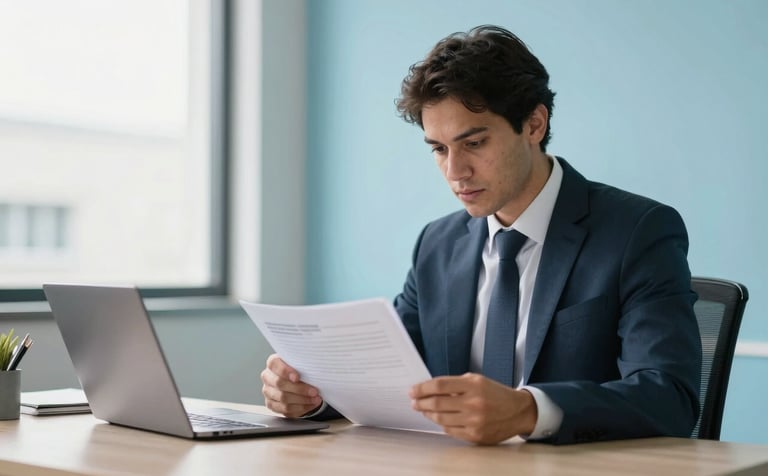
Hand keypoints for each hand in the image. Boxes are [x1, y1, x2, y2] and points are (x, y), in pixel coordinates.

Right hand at [260, 353, 322, 417]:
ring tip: (315, 399)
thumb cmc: (300, 370)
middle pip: (280, 383)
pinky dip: (300, 408)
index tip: (297, 377)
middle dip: (299, 389)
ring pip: (283, 398)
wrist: (298, 381)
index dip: (285, 371)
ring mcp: (268, 391)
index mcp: (273, 363)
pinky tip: (310, 404)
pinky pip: (285, 409)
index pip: (274, 364)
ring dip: (302, 400)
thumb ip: (303, 364)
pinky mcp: (271, 404)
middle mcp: (268, 377)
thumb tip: (316, 367)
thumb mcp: (302, 363)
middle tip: (314, 391)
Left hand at [409, 373, 537, 444]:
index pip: (440, 385)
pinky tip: (439, 419)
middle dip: (421, 402)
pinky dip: (442, 424)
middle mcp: (474, 403)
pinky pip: (450, 431)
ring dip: (428, 414)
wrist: (518, 412)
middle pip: (437, 403)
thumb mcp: (478, 381)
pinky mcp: (475, 436)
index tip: (413, 391)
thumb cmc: (496, 394)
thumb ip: (456, 384)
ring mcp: (475, 421)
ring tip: (424, 410)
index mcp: (474, 385)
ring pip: (441, 419)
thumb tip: (430, 389)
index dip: (422, 388)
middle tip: (414, 402)